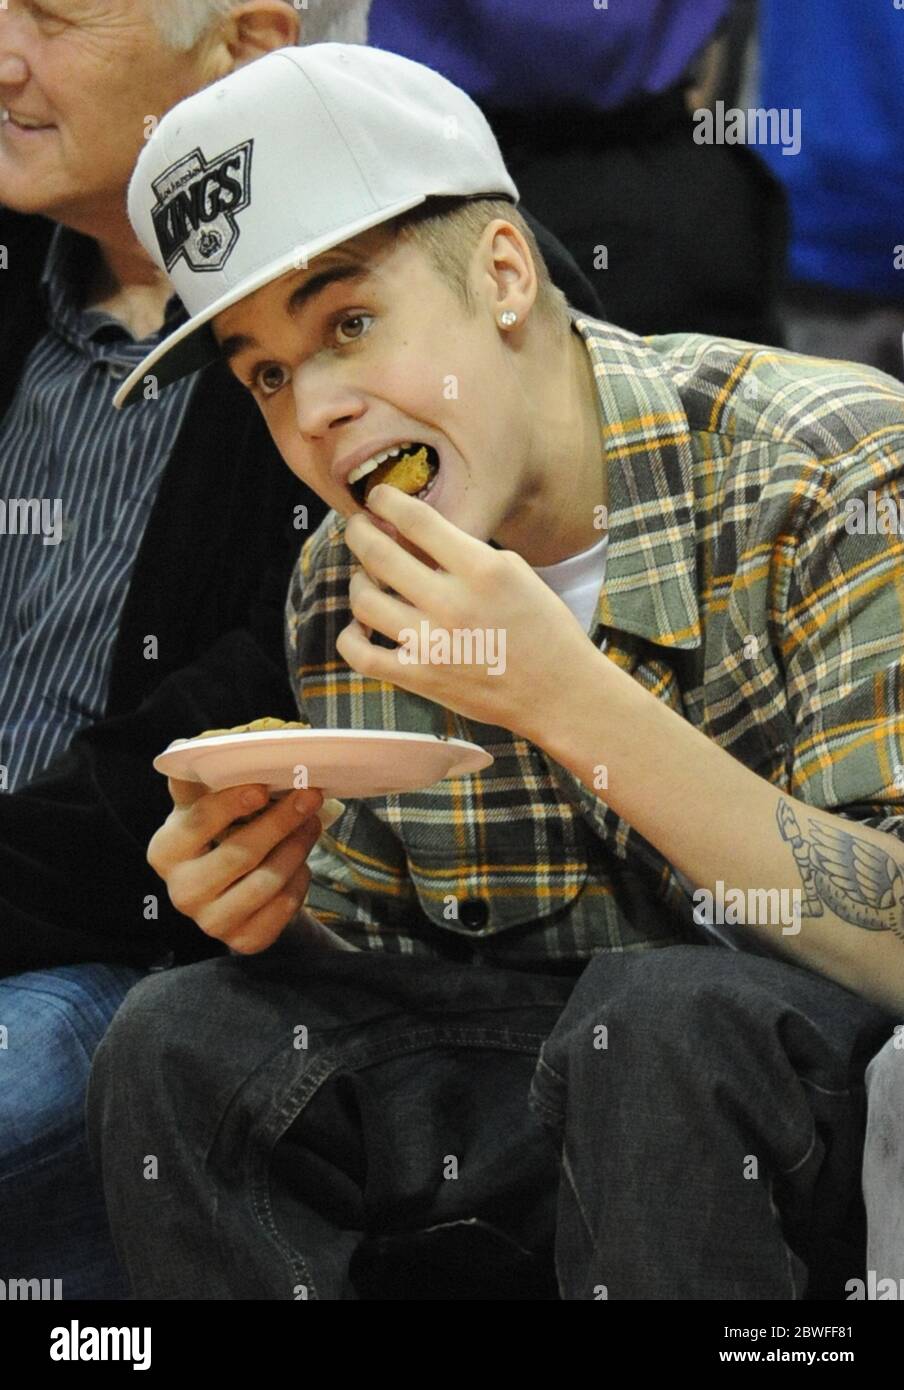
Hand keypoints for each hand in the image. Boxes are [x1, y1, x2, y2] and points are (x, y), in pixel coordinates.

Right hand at [147, 778, 330, 953]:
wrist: (231, 889)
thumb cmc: (216, 835)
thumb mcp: (201, 805)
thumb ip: (198, 779)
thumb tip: (192, 745)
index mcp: (165, 851)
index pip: (199, 823)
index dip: (232, 804)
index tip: (263, 787)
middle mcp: (181, 892)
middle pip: (240, 853)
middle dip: (280, 821)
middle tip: (309, 796)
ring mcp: (210, 923)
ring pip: (266, 881)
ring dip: (297, 847)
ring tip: (311, 823)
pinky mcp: (242, 941)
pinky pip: (281, 908)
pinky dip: (299, 881)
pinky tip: (302, 862)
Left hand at [337, 483, 594, 737]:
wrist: (558, 692)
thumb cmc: (544, 629)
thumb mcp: (516, 572)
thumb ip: (468, 552)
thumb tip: (418, 537)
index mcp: (482, 569)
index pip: (417, 521)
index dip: (387, 500)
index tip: (378, 497)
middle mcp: (452, 603)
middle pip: (378, 555)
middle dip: (359, 533)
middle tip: (358, 528)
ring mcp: (432, 644)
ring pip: (363, 601)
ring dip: (358, 581)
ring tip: (366, 579)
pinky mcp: (420, 677)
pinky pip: (361, 655)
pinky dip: (351, 636)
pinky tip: (360, 627)